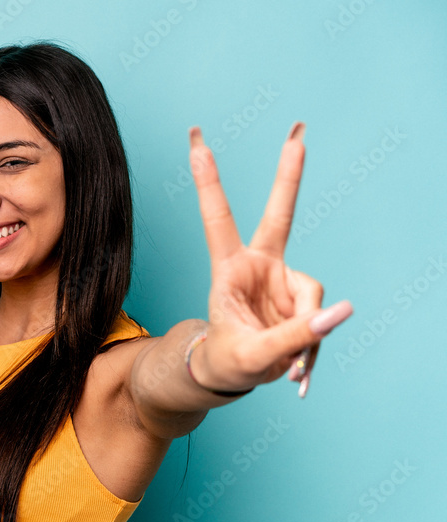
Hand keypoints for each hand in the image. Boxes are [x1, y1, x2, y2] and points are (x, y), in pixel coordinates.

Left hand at [186, 122, 353, 397]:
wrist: (233, 374)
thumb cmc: (231, 359)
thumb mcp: (255, 355)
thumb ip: (295, 336)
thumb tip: (340, 313)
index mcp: (229, 271)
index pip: (217, 219)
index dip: (208, 181)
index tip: (197, 143)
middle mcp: (258, 267)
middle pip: (279, 216)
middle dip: (289, 175)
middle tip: (298, 131)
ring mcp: (282, 281)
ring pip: (313, 296)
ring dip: (306, 330)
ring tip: (286, 360)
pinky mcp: (302, 299)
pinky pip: (321, 316)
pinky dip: (313, 341)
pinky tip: (297, 363)